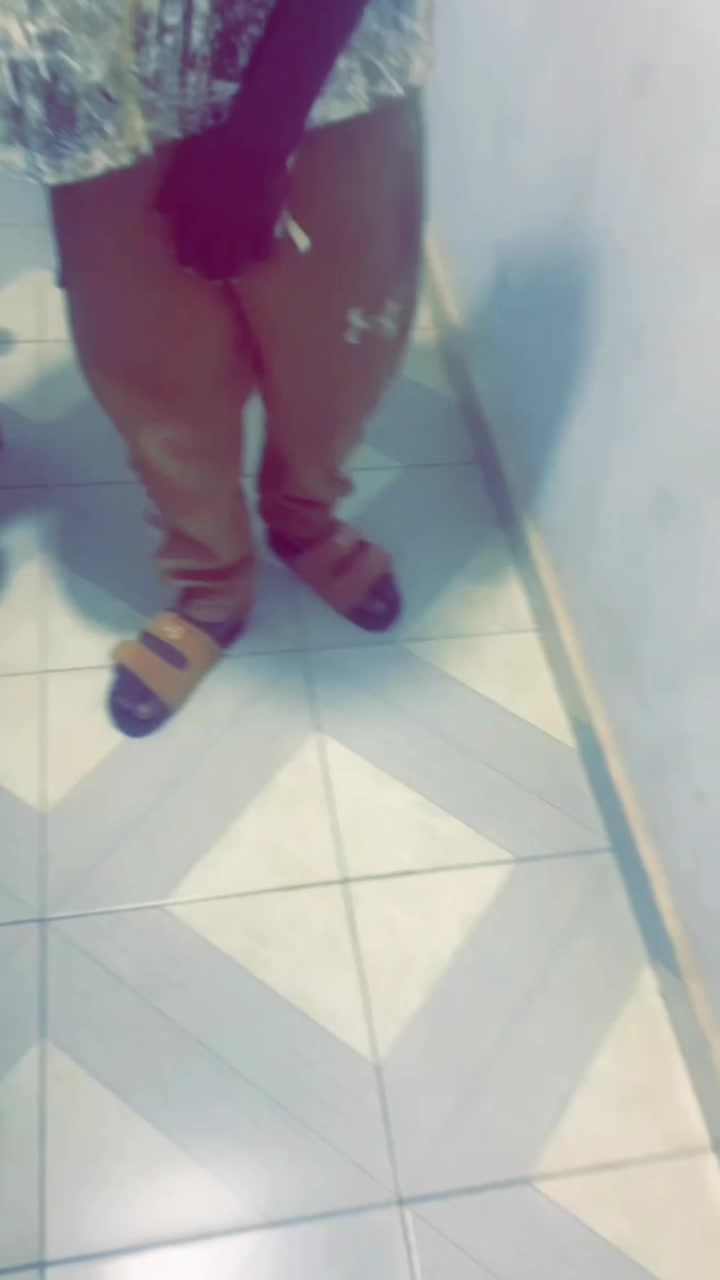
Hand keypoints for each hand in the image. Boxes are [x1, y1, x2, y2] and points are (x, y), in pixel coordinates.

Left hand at [157, 125, 290, 280]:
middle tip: (212, 273)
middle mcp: (217, 230)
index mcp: (195, 216)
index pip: (187, 253)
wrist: (254, 142)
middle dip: (210, 272)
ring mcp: (242, 230)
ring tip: (234, 273)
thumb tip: (159, 212)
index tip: (189, 262)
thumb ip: (170, 189)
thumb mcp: (183, 161)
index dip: (188, 260)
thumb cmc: (215, 147)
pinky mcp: (265, 226)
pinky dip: (259, 256)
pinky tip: (257, 253)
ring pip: (237, 265)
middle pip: (213, 266)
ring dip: (233, 271)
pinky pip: (263, 253)